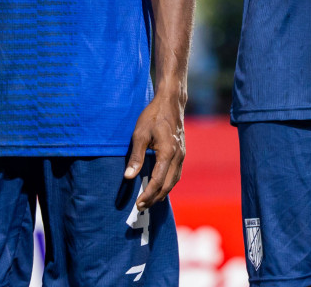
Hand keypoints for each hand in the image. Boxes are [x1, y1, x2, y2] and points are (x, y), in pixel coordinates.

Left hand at [125, 91, 184, 211]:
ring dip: (162, 193)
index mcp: (168, 153)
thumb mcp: (139, 134)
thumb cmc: (153, 116)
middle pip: (168, 185)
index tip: (138, 204)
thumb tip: (128, 177)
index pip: (158, 181)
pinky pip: (176, 173)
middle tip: (141, 207)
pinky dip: (168, 184)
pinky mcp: (182, 152)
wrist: (171, 102)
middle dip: (155, 198)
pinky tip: (160, 186)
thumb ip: (136, 157)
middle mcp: (178, 156)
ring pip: (174, 180)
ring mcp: (182, 154)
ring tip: (149, 200)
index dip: (148, 194)